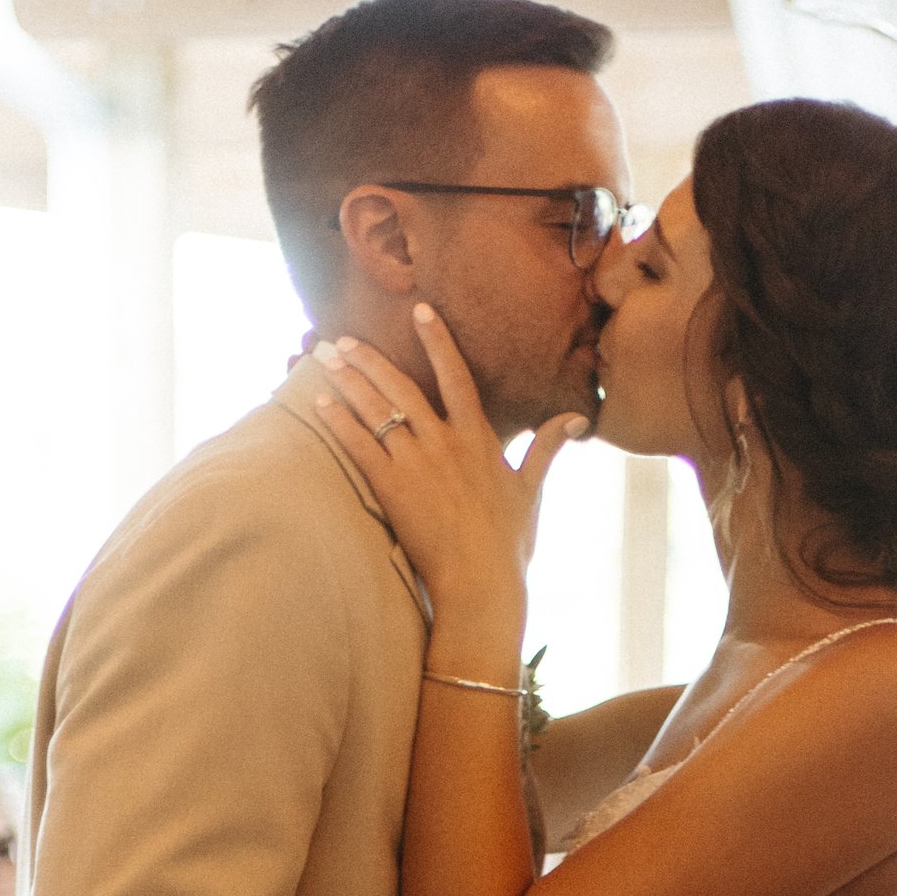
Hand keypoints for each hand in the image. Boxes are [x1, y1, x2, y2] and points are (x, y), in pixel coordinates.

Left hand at [311, 308, 585, 619]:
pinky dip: (338, 422)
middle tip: (343, 338)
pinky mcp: (393, 489)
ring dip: (347, 381)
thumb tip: (577, 418)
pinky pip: (359, 445)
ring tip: (324, 358)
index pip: (456, 375)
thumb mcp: (531, 490)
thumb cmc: (507, 544)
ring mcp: (417, 464)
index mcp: (478, 439)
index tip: (420, 311)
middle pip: (402, 387)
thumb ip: (548, 447)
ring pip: (377, 409)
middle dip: (370, 359)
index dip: (437, 341)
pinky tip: (319, 403)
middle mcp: (446, 443)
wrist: (481, 584)